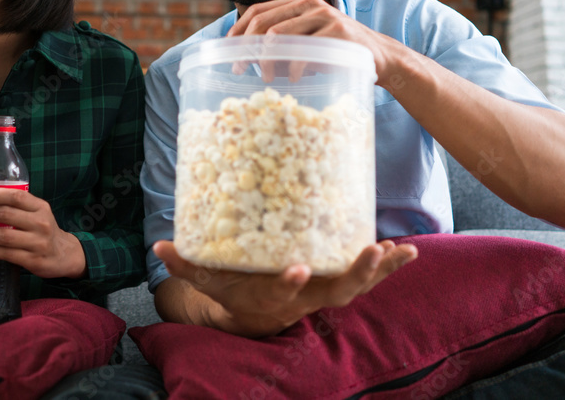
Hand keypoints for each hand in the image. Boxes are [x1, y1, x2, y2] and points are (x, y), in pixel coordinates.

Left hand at [0, 187, 86, 279]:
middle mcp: (40, 223)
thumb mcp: (38, 214)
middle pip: (4, 215)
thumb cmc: (44, 231)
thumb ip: (18, 209)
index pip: (14, 196)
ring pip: (2, 236)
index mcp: (40, 207)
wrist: (64, 255)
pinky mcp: (33, 260)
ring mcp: (37, 242)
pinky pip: (5, 254)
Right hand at [154, 239, 416, 337]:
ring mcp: (322, 294)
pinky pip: (364, 279)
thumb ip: (187, 264)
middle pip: (335, 292)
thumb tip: (159, 245)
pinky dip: (386, 267)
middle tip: (373, 252)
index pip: (283, 291)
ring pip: (358, 286)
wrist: (255, 319)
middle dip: (356, 274)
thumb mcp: (208, 282)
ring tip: (404, 251)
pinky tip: (405, 251)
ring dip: (382, 271)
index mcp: (272, 297)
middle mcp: (303, 299)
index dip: (290, 283)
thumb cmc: (231, 294)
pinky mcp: (334, 284)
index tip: (297, 268)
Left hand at [226, 0, 410, 90]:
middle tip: (239, 69)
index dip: (237, 30)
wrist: (378, 56)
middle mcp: (309, 4)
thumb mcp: (305, 41)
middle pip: (262, 21)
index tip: (226, 50)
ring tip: (267, 78)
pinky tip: (293, 79)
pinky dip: (293, 69)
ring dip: (266, 61)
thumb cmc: (334, 52)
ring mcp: (324, 16)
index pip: (257, 10)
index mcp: (297, 3)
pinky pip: (302, 51)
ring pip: (277, 35)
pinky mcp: (337, 32)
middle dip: (245, 47)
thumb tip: (242, 57)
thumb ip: (280, 43)